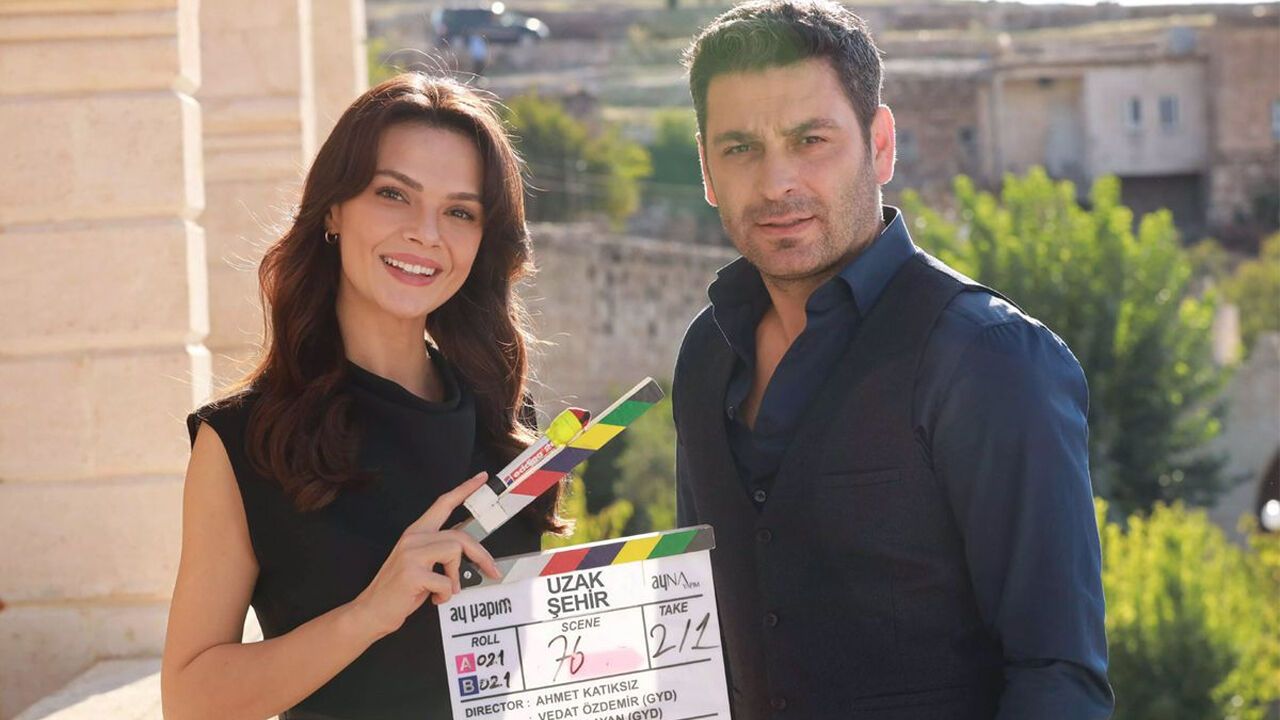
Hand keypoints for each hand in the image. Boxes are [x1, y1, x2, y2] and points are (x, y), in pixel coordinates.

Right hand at [348, 472, 500, 637]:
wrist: (371, 610)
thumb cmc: (399, 590)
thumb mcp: (421, 564)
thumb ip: (441, 553)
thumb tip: (471, 555)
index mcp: (416, 533)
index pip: (443, 503)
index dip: (464, 489)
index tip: (481, 478)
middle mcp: (413, 538)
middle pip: (460, 536)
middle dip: (481, 555)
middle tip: (491, 570)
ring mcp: (411, 554)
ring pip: (455, 552)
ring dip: (455, 578)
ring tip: (444, 590)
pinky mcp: (412, 573)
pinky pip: (447, 582)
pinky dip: (445, 595)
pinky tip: (433, 598)